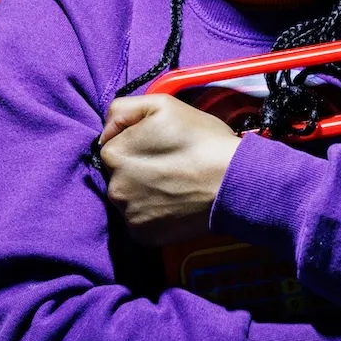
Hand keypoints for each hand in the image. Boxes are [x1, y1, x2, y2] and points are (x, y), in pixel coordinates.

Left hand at [98, 94, 242, 245]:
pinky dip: (154, 214)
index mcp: (114, 154)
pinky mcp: (144, 236)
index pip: (114, 147)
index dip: (137, 144)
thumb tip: (106, 131)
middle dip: (138, 169)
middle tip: (170, 165)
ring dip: (145, 193)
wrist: (234, 182)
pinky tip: (175, 203)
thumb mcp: (162, 104)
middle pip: (119, 175)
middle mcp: (114, 188)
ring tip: (175, 185)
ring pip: (130, 199)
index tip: (161, 146)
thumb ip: (123, 109)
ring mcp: (129, 215)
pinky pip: (142, 221)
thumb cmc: (202, 139)